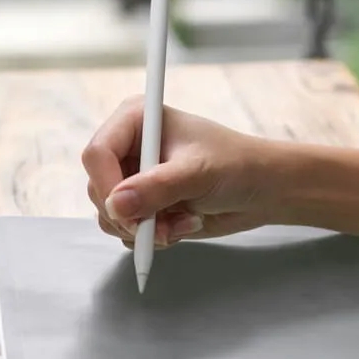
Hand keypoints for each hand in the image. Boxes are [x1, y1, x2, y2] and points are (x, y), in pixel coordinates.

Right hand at [81, 97, 284, 246]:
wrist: (261, 190)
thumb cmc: (236, 165)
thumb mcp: (197, 172)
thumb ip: (157, 188)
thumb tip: (117, 205)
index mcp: (136, 121)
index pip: (97, 154)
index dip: (107, 187)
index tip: (128, 213)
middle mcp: (129, 148)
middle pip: (98, 189)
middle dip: (132, 216)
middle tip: (165, 225)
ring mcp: (134, 179)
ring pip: (110, 216)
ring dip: (146, 229)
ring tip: (184, 222)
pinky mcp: (144, 205)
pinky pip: (127, 231)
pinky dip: (153, 237)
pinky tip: (184, 225)